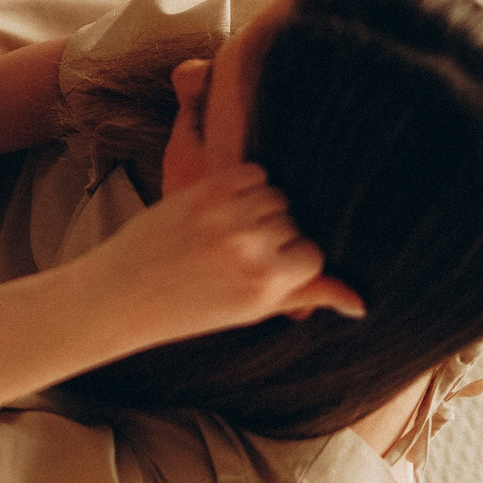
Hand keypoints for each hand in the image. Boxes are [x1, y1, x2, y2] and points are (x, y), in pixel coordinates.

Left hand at [84, 163, 364, 345]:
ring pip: (276, 195)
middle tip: (237, 251)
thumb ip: (306, 296)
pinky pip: (252, 173)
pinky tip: (222, 207)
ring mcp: (227, 219)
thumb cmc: (187, 307)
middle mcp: (251, 252)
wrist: (121, 295)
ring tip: (229, 229)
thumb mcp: (252, 310)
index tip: (267, 268)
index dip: (294, 259)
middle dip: (275, 233)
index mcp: (266, 286)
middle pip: (295, 221)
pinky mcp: (203, 193)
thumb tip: (361, 303)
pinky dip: (245, 184)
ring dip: (260, 206)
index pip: (314, 255)